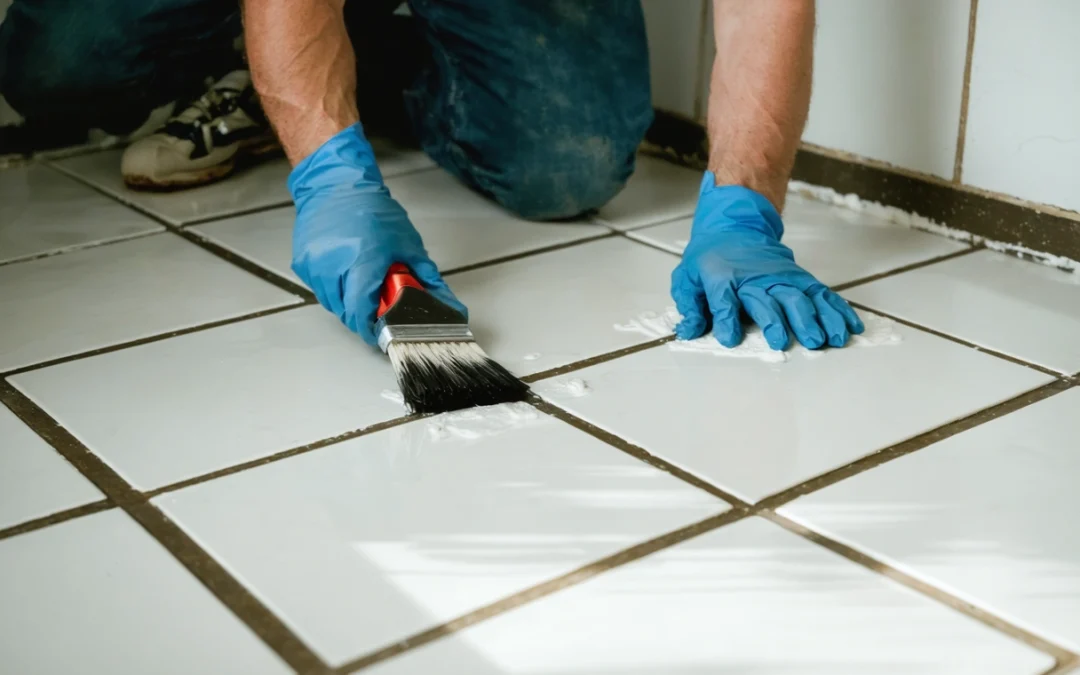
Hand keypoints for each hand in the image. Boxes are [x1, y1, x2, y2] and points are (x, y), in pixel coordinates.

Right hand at [288, 123, 464, 344]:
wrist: (337, 185)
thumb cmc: (373, 210)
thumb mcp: (408, 244)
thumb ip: (427, 278)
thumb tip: (449, 304)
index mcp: (363, 261)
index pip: (361, 312)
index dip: (370, 329)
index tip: (378, 333)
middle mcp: (334, 265)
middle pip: (346, 312)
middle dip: (362, 314)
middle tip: (376, 303)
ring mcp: (315, 264)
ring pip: (331, 303)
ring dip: (347, 302)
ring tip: (360, 282)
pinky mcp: (303, 262)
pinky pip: (319, 288)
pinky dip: (333, 288)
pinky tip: (344, 271)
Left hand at [670, 173, 863, 350]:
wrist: (735, 226)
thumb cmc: (710, 257)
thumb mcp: (688, 277)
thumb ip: (690, 305)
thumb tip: (689, 331)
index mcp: (722, 277)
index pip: (723, 299)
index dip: (726, 318)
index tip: (730, 338)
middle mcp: (754, 278)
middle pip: (768, 300)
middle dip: (777, 321)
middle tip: (782, 342)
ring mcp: (780, 278)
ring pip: (800, 298)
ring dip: (815, 319)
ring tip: (826, 340)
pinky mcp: (798, 278)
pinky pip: (821, 294)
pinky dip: (837, 310)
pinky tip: (849, 326)